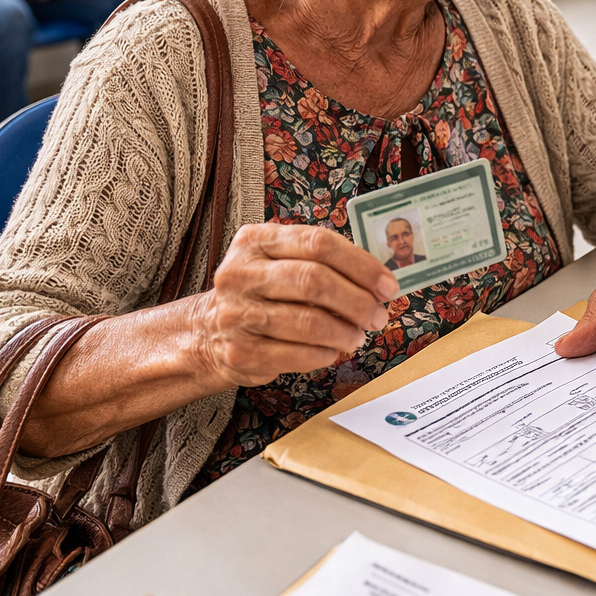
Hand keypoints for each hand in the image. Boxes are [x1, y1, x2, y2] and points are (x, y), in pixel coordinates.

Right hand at [191, 223, 400, 387]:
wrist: (208, 333)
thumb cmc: (261, 292)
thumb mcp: (280, 261)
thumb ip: (321, 261)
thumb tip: (379, 279)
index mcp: (256, 240)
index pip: (318, 243)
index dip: (361, 265)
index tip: (387, 284)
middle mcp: (241, 273)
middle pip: (314, 281)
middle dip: (357, 301)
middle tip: (377, 315)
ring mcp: (237, 314)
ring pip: (308, 322)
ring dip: (345, 332)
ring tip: (358, 335)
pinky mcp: (240, 352)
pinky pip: (297, 355)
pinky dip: (324, 354)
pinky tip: (332, 350)